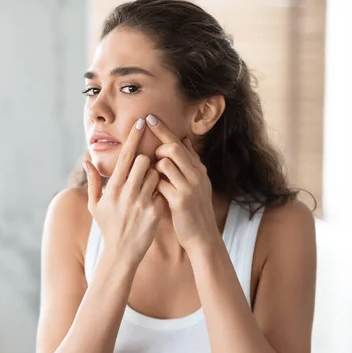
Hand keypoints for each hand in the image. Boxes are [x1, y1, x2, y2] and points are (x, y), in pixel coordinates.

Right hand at [83, 118, 165, 268]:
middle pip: (144, 161)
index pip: (126, 156)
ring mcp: (142, 202)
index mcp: (112, 188)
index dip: (135, 138)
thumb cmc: (108, 226)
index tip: (142, 122)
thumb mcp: (95, 205)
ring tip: (149, 187)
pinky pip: (163, 191)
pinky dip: (161, 191)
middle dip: (147, 160)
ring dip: (155, 176)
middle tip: (146, 169)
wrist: (122, 252)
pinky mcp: (155, 212)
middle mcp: (127, 193)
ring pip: (156, 174)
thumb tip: (86, 161)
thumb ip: (92, 181)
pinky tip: (156, 199)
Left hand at [146, 115, 218, 251]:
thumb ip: (189, 161)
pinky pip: (159, 183)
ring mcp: (189, 186)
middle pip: (172, 148)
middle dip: (157, 150)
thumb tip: (184, 138)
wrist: (202, 235)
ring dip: (154, 169)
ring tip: (155, 179)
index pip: (179, 142)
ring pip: (164, 163)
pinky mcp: (180, 200)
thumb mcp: (197, 182)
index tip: (149, 118)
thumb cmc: (193, 208)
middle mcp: (196, 173)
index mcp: (198, 167)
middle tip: (153, 161)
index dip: (163, 129)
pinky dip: (153, 185)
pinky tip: (153, 192)